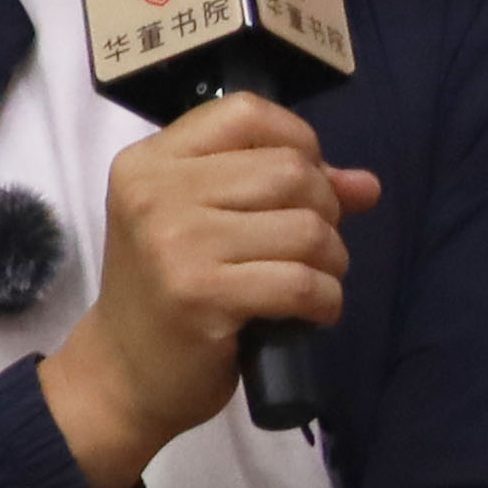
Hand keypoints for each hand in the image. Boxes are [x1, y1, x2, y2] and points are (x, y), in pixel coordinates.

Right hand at [38, 92, 384, 487]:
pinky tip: (313, 311)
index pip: (246, 113)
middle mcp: (155, 193)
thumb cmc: (166, 292)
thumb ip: (277, 192)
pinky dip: (326, 299)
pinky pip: (301, 282)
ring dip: (331, 259)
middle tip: (309, 246)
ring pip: (305, 227)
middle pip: (288, 170)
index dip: (297, 141)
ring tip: (313, 280)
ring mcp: (175, 245)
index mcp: (148, 163)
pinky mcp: (202, 296)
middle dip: (324, 209)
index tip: (303, 184)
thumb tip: (366, 185)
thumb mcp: (204, 224)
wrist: (121, 374)